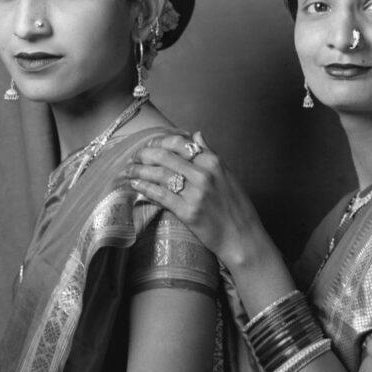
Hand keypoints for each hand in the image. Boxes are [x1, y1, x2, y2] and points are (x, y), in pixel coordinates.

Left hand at [127, 132, 262, 267]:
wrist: (242, 237)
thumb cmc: (237, 208)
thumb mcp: (229, 175)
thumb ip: (211, 153)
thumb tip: (197, 135)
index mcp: (214, 162)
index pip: (179, 143)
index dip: (159, 142)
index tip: (150, 146)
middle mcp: (204, 175)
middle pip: (164, 156)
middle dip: (144, 155)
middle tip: (134, 158)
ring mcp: (195, 193)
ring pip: (159, 175)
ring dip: (139, 171)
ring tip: (129, 171)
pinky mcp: (188, 212)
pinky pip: (160, 195)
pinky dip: (145, 188)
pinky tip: (136, 186)